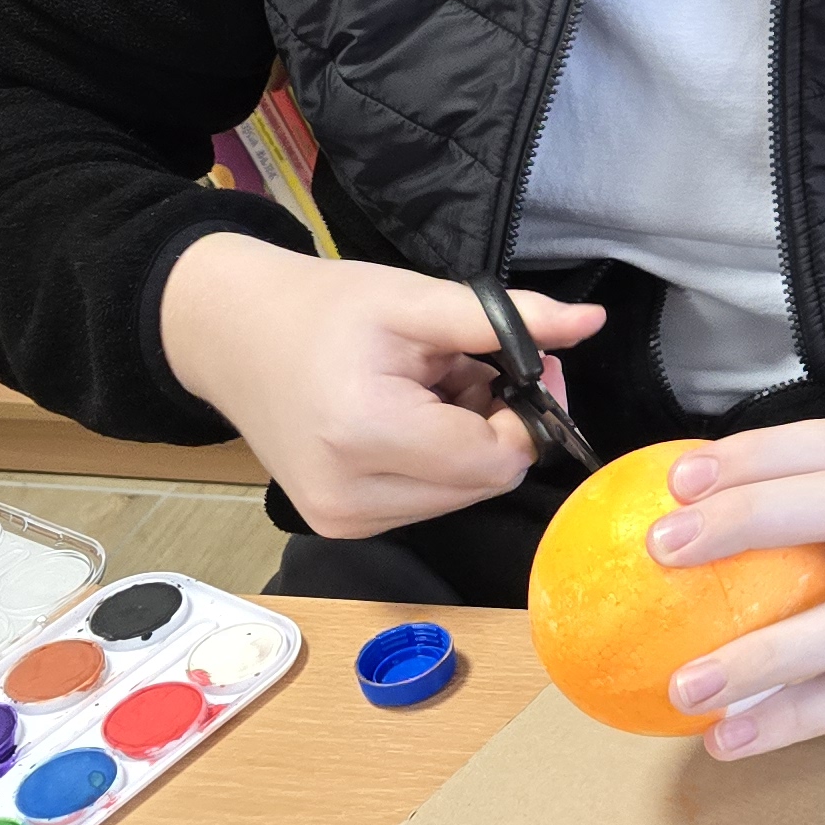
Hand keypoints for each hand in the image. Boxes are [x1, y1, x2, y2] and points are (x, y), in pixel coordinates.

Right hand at [157, 231, 602, 540]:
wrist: (231, 336)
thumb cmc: (323, 309)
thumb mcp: (417, 299)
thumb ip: (510, 319)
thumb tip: (594, 324)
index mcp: (366, 434)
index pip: (498, 459)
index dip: (529, 413)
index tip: (528, 362)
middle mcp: (350, 496)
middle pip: (485, 483)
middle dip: (500, 427)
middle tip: (475, 368)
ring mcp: (341, 521)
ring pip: (461, 497)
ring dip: (468, 445)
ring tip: (433, 388)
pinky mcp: (338, 526)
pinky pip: (427, 503)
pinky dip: (437, 462)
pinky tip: (411, 417)